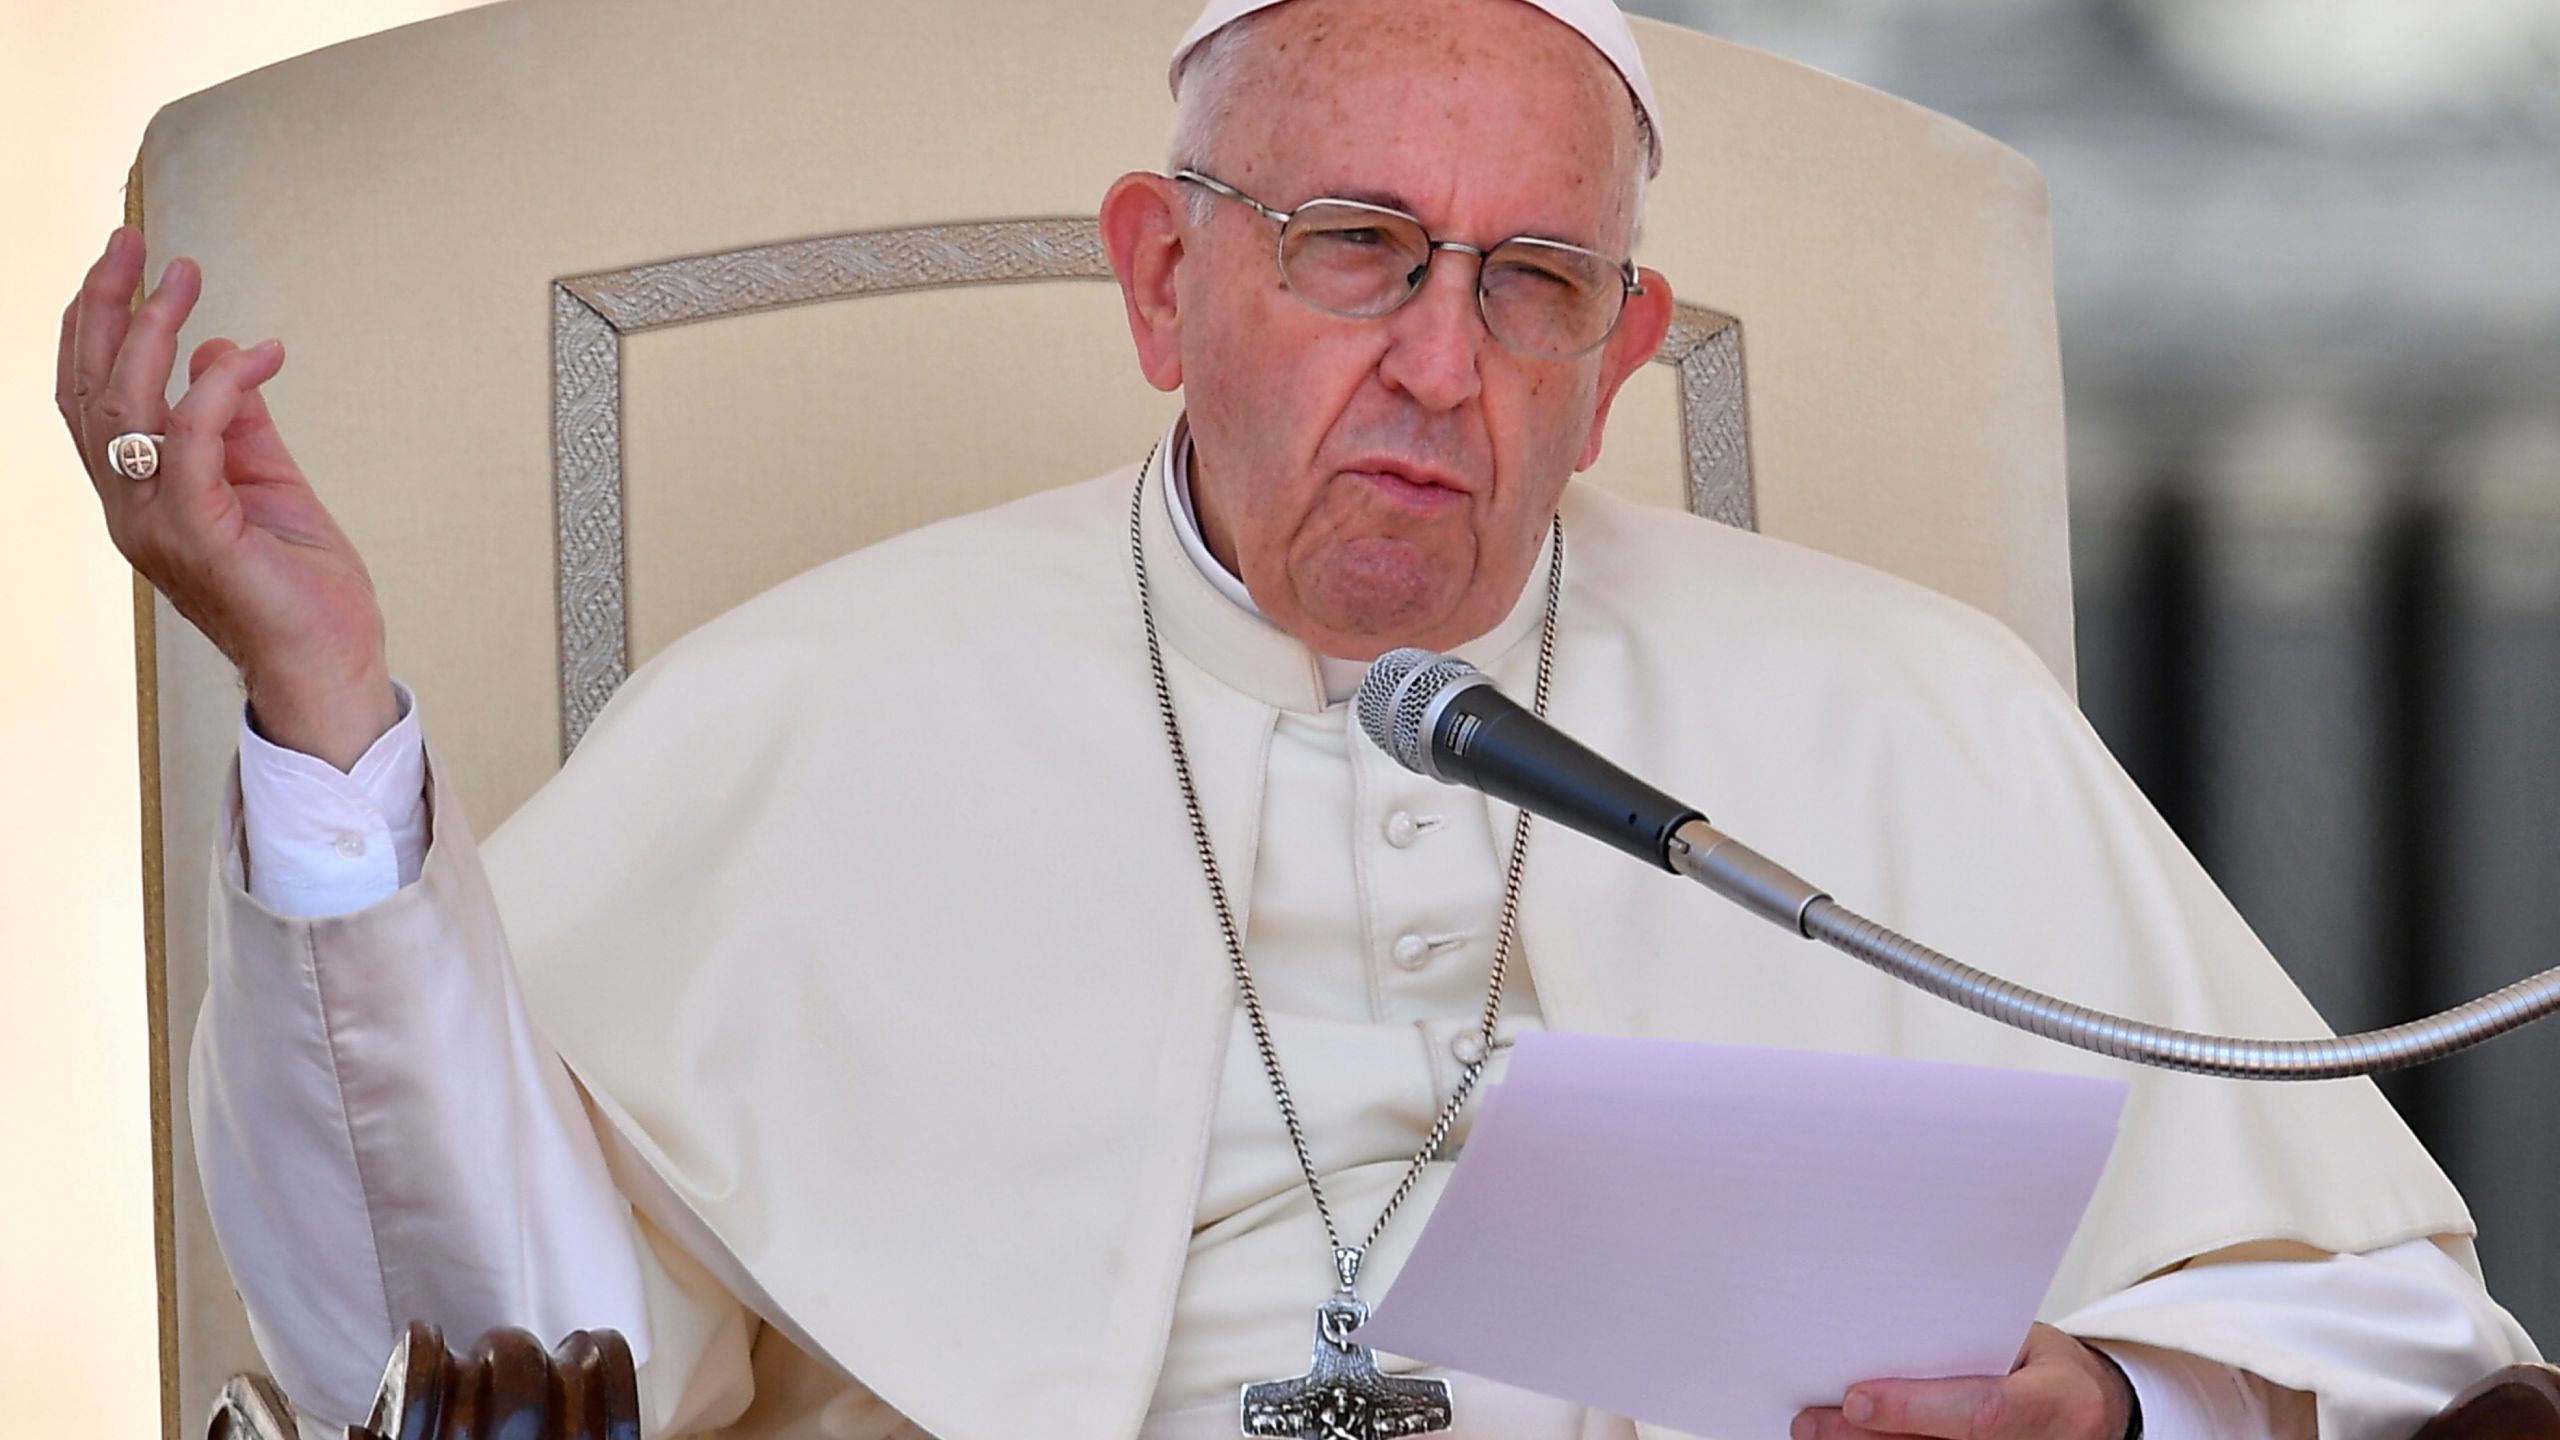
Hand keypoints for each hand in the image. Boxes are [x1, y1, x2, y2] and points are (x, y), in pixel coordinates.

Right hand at [58, 226, 397, 768]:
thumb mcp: (270, 483)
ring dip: (151, 332)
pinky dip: (220, 390)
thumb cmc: (301, 589)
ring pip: (125, 409)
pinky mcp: (201, 537)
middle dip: (103, 306)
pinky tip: (254, 356)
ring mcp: (158, 525)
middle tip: (133, 243)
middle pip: (88, 390)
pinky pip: (192, 445)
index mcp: (139, 494)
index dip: (93, 325)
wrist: (330, 664)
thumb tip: (222, 353)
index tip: (123, 263)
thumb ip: (240, 422)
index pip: (88, 396)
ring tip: (185, 278)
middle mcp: (131, 508)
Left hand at [1792, 1325, 2135, 1439]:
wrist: (2092, 1411)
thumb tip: (1882, 1339)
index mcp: (2057, 1401)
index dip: (1914, 1409)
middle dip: (1871, 1436)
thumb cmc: (2050, 1369)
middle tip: (1813, 1421)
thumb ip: (1965, 1346)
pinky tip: (1855, 1439)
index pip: (1980, 1411)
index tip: (1856, 1398)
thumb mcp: (2025, 1342)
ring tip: (1818, 1432)